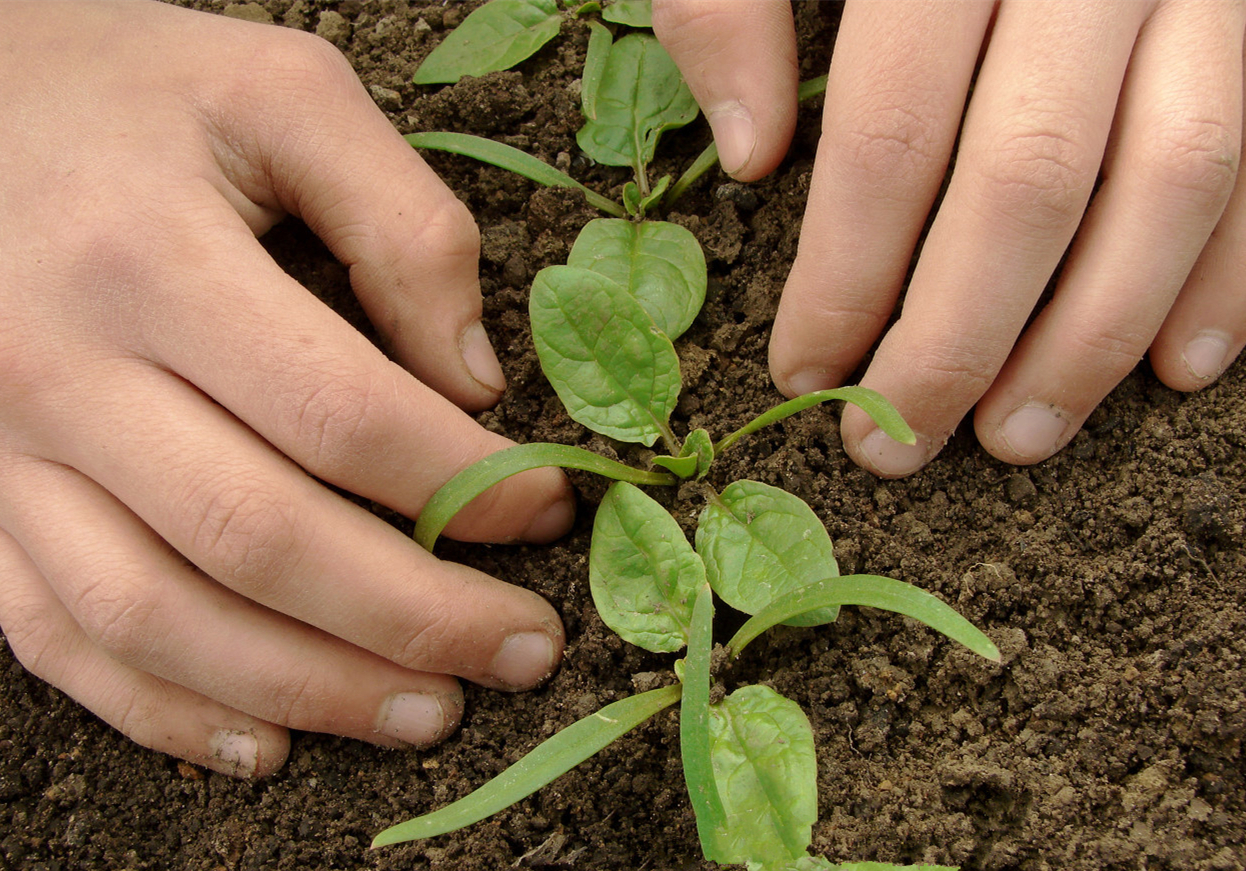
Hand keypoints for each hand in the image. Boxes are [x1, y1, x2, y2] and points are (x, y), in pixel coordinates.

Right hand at [0, 1, 573, 777]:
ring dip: (307, 688)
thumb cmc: (128, 93)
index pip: (340, 415)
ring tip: (427, 715)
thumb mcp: (282, 97)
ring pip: (158, 618)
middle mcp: (59, 372)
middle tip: (522, 651)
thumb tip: (478, 383)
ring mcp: (1, 452)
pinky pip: (54, 640)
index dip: (463, 483)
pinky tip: (264, 745)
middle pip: (259, 539)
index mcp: (149, 259)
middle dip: (413, 615)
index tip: (548, 509)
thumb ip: (402, 224)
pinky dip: (162, 712)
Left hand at [655, 0, 1245, 474]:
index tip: (803, 369)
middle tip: (895, 445)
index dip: (845, 277)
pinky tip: (1177, 365)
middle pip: (1033, 179)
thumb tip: (753, 157)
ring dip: (1095, 335)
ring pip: (1177, 178)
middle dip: (958, 339)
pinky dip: (1233, 271)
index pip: (893, 138)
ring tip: (1018, 438)